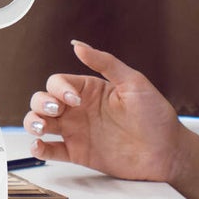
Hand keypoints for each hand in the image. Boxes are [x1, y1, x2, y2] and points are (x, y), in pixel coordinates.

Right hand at [26, 39, 186, 182]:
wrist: (165, 150)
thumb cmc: (154, 114)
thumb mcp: (133, 81)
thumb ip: (105, 63)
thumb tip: (78, 45)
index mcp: (92, 89)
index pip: (59, 82)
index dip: (60, 89)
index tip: (75, 100)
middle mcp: (81, 109)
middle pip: (43, 100)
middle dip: (41, 104)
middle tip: (55, 112)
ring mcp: (78, 131)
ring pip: (41, 123)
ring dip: (33, 123)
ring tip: (41, 128)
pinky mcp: (78, 153)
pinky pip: (51, 151)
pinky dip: (39, 149)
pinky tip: (39, 146)